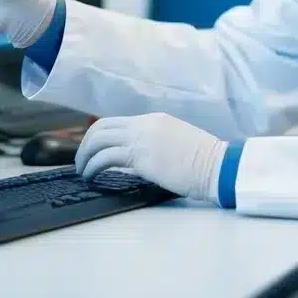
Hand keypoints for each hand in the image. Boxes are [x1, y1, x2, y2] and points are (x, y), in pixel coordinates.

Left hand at [74, 113, 227, 203]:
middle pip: (101, 127)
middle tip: (81, 160)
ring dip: (85, 156)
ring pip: (99, 139)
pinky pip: (105, 157)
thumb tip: (137, 159)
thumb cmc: (204, 161)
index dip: (99, 135)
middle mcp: (144, 124)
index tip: (93, 150)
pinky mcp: (139, 156)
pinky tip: (90, 176)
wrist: (216, 165)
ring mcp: (141, 138)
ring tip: (82, 171)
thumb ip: (155, 146)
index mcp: (154, 120)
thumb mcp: (176, 144)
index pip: (117, 122)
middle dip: (86, 143)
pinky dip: (93, 166)